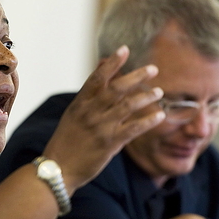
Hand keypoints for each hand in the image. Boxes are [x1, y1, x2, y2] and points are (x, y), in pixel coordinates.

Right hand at [43, 46, 164, 190]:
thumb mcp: (73, 116)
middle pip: (116, 88)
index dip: (112, 63)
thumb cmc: (66, 142)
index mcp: (79, 104)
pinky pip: (133, 128)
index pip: (97, 78)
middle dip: (136, 76)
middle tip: (153, 68)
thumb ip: (89, 99)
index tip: (124, 50)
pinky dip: (148, 121)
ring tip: (159, 92)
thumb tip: (103, 77)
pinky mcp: (109, 144)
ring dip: (145, 97)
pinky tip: (159, 115)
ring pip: (127, 106)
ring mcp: (100, 128)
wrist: (58, 169)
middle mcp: (90, 113)